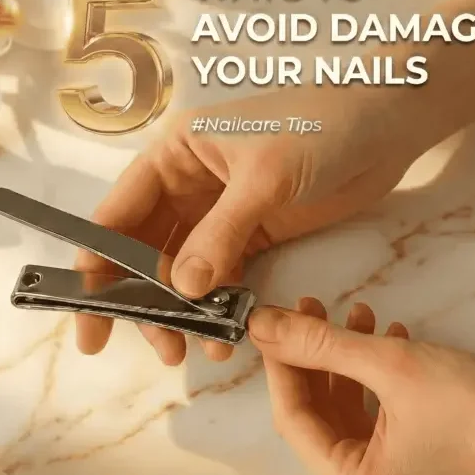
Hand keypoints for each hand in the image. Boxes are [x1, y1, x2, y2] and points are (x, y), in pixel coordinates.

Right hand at [75, 84, 418, 364]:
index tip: (89, 313)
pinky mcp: (256, 233)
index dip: (98, 264)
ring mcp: (223, 212)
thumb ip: (221, 234)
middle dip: (145, 300)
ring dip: (184, 310)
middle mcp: (190, 185)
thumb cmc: (319, 128)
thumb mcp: (264, 178)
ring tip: (193, 349)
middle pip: (147, 250)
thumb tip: (183, 291)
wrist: (385, 125)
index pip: (120, 213)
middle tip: (157, 347)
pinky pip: (225, 274)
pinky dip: (220, 304)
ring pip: (186, 270)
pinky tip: (225, 332)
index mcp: (176, 154)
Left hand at [248, 299, 474, 474]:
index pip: (292, 417)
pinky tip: (388, 335)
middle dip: (317, 355)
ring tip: (360, 312)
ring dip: (349, 357)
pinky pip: (376, 413)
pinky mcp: (411, 459)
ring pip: (347, 407)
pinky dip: (375, 375)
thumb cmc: (470, 408)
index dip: (281, 363)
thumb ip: (319, 343)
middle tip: (313, 306)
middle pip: (318, 412)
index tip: (275, 318)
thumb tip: (261, 325)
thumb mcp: (387, 365)